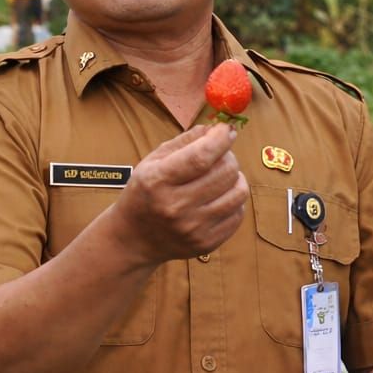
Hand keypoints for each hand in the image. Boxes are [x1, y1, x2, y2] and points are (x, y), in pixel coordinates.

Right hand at [111, 124, 247, 266]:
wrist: (134, 238)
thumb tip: (219, 128)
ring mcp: (193, 229)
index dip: (220, 139)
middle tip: (220, 155)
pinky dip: (233, 200)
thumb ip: (185, 141)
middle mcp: (175, 207)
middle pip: (224, 172)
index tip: (227, 130)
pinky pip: (238, 214)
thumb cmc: (145, 192)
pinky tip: (219, 197)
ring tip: (221, 176)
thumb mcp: (153, 161)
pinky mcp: (206, 244)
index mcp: (157, 181)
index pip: (201, 157)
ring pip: (238, 192)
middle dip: (228, 156)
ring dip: (235, 177)